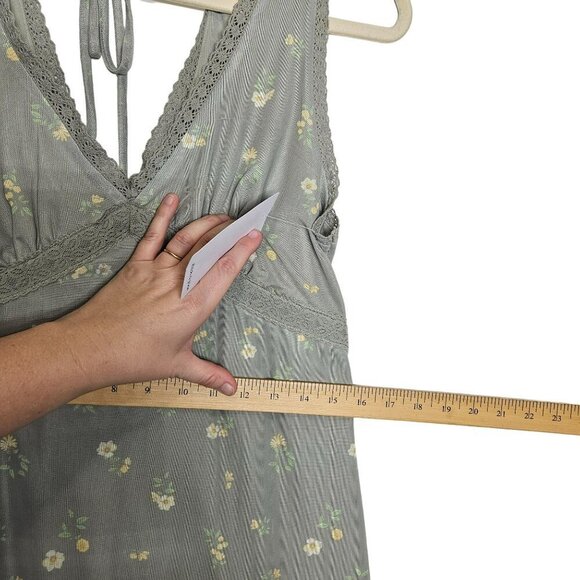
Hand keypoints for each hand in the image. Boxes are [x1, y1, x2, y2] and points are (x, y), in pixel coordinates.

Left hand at [58, 192, 261, 395]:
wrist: (90, 348)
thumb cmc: (134, 358)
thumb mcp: (176, 365)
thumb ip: (208, 374)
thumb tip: (232, 388)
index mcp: (193, 305)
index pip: (224, 270)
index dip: (241, 249)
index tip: (254, 234)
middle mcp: (178, 282)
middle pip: (208, 249)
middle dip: (228, 231)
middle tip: (243, 220)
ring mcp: (156, 271)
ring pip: (186, 240)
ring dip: (206, 224)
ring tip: (222, 216)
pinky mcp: (136, 266)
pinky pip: (152, 236)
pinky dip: (163, 216)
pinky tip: (172, 199)